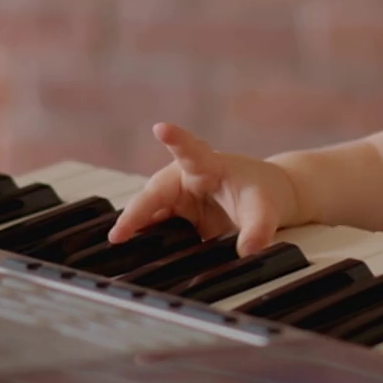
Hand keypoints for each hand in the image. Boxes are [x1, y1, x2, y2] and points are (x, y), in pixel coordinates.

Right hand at [106, 123, 302, 255]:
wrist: (262, 198)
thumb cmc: (260, 192)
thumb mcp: (266, 210)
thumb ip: (259, 229)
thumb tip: (249, 250)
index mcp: (207, 165)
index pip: (190, 150)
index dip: (176, 139)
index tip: (161, 128)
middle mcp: (184, 179)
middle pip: (155, 193)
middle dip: (137, 212)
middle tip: (118, 234)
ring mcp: (176, 199)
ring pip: (149, 212)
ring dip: (133, 226)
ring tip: (117, 243)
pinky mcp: (174, 217)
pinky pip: (154, 227)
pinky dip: (142, 238)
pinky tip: (128, 254)